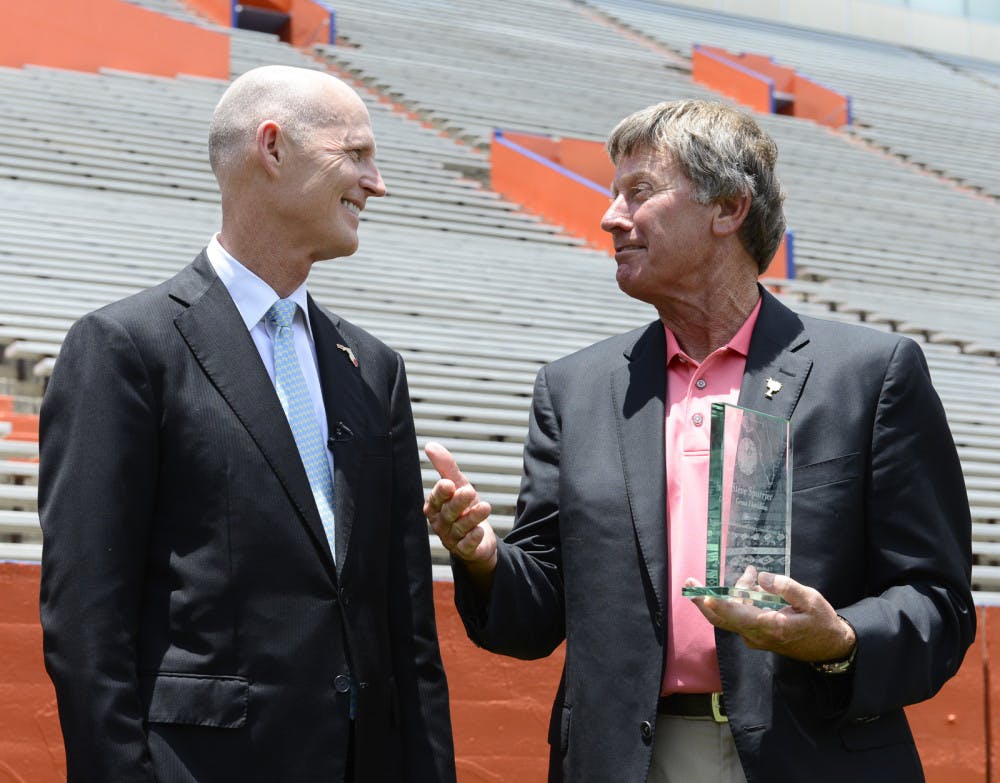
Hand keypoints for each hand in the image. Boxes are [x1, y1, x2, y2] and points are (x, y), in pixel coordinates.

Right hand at [423, 442, 497, 582]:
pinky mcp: (465, 551)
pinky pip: (466, 546)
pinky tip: (480, 531)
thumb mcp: (458, 485)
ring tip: (485, 506)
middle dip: (458, 502)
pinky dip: (472, 539)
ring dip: (472, 517)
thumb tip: (430, 445)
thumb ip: (445, 467)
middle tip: (470, 491)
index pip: (435, 500)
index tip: (449, 484)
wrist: (479, 537)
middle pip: (448, 513)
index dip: (441, 493)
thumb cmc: (464, 508)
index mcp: (435, 508)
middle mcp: (441, 524)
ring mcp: (452, 539)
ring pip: (460, 528)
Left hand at [685, 568, 855, 662]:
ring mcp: (754, 637)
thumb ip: (786, 587)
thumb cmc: (821, 623)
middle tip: (690, 581)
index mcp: (770, 626)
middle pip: (721, 620)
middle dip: (704, 600)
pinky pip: (739, 616)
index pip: (737, 617)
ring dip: (734, 592)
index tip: (704, 595)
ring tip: (750, 572)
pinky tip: (752, 583)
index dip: (719, 605)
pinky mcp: (755, 635)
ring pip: (731, 614)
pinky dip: (740, 599)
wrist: (828, 648)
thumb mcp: (811, 600)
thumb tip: (761, 577)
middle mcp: (756, 635)